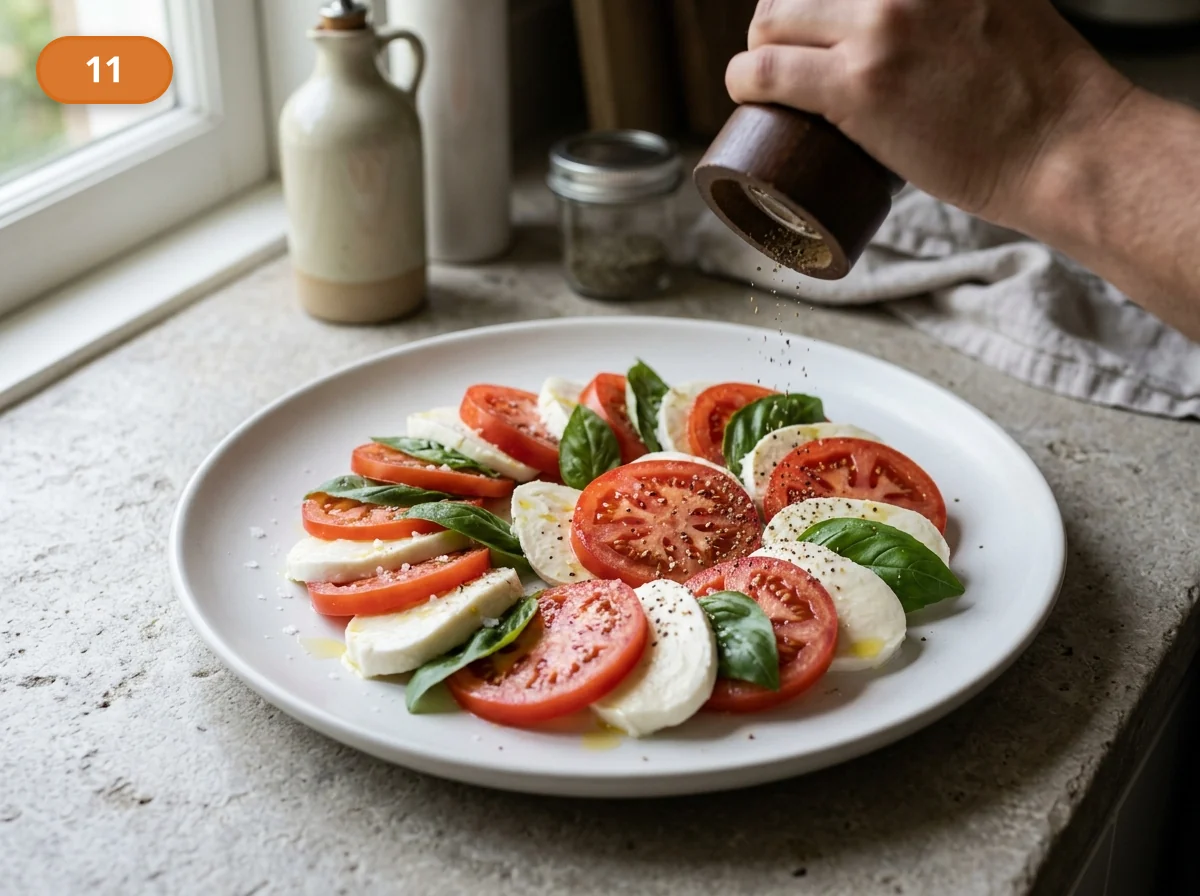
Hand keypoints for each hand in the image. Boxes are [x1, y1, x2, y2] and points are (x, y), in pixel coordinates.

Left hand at [725, 0, 1134, 227]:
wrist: (1065, 145)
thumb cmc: (1042, 94)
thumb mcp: (1003, 4)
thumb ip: (957, 1)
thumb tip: (935, 16)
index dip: (818, 1)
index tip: (814, 25)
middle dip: (782, 21)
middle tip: (788, 57)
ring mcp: (879, 28)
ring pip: (772, 22)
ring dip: (759, 50)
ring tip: (766, 81)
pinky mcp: (856, 86)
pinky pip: (762, 72)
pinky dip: (741, 80)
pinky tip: (743, 92)